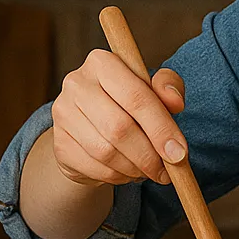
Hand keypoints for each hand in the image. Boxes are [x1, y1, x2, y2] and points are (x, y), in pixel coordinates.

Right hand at [48, 49, 187, 186]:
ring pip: (106, 151)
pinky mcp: (59, 143)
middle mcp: (76, 83)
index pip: (136, 96)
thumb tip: (175, 101)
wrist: (93, 126)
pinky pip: (94, 167)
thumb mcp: (154, 89)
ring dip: (135, 167)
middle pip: (120, 127)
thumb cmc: (130, 104)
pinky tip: (129, 172)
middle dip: (150, 155)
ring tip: (150, 170)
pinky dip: (118, 176)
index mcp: (101, 62)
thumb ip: (169, 87)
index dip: (161, 127)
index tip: (179, 153)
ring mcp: (62, 113)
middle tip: (168, 170)